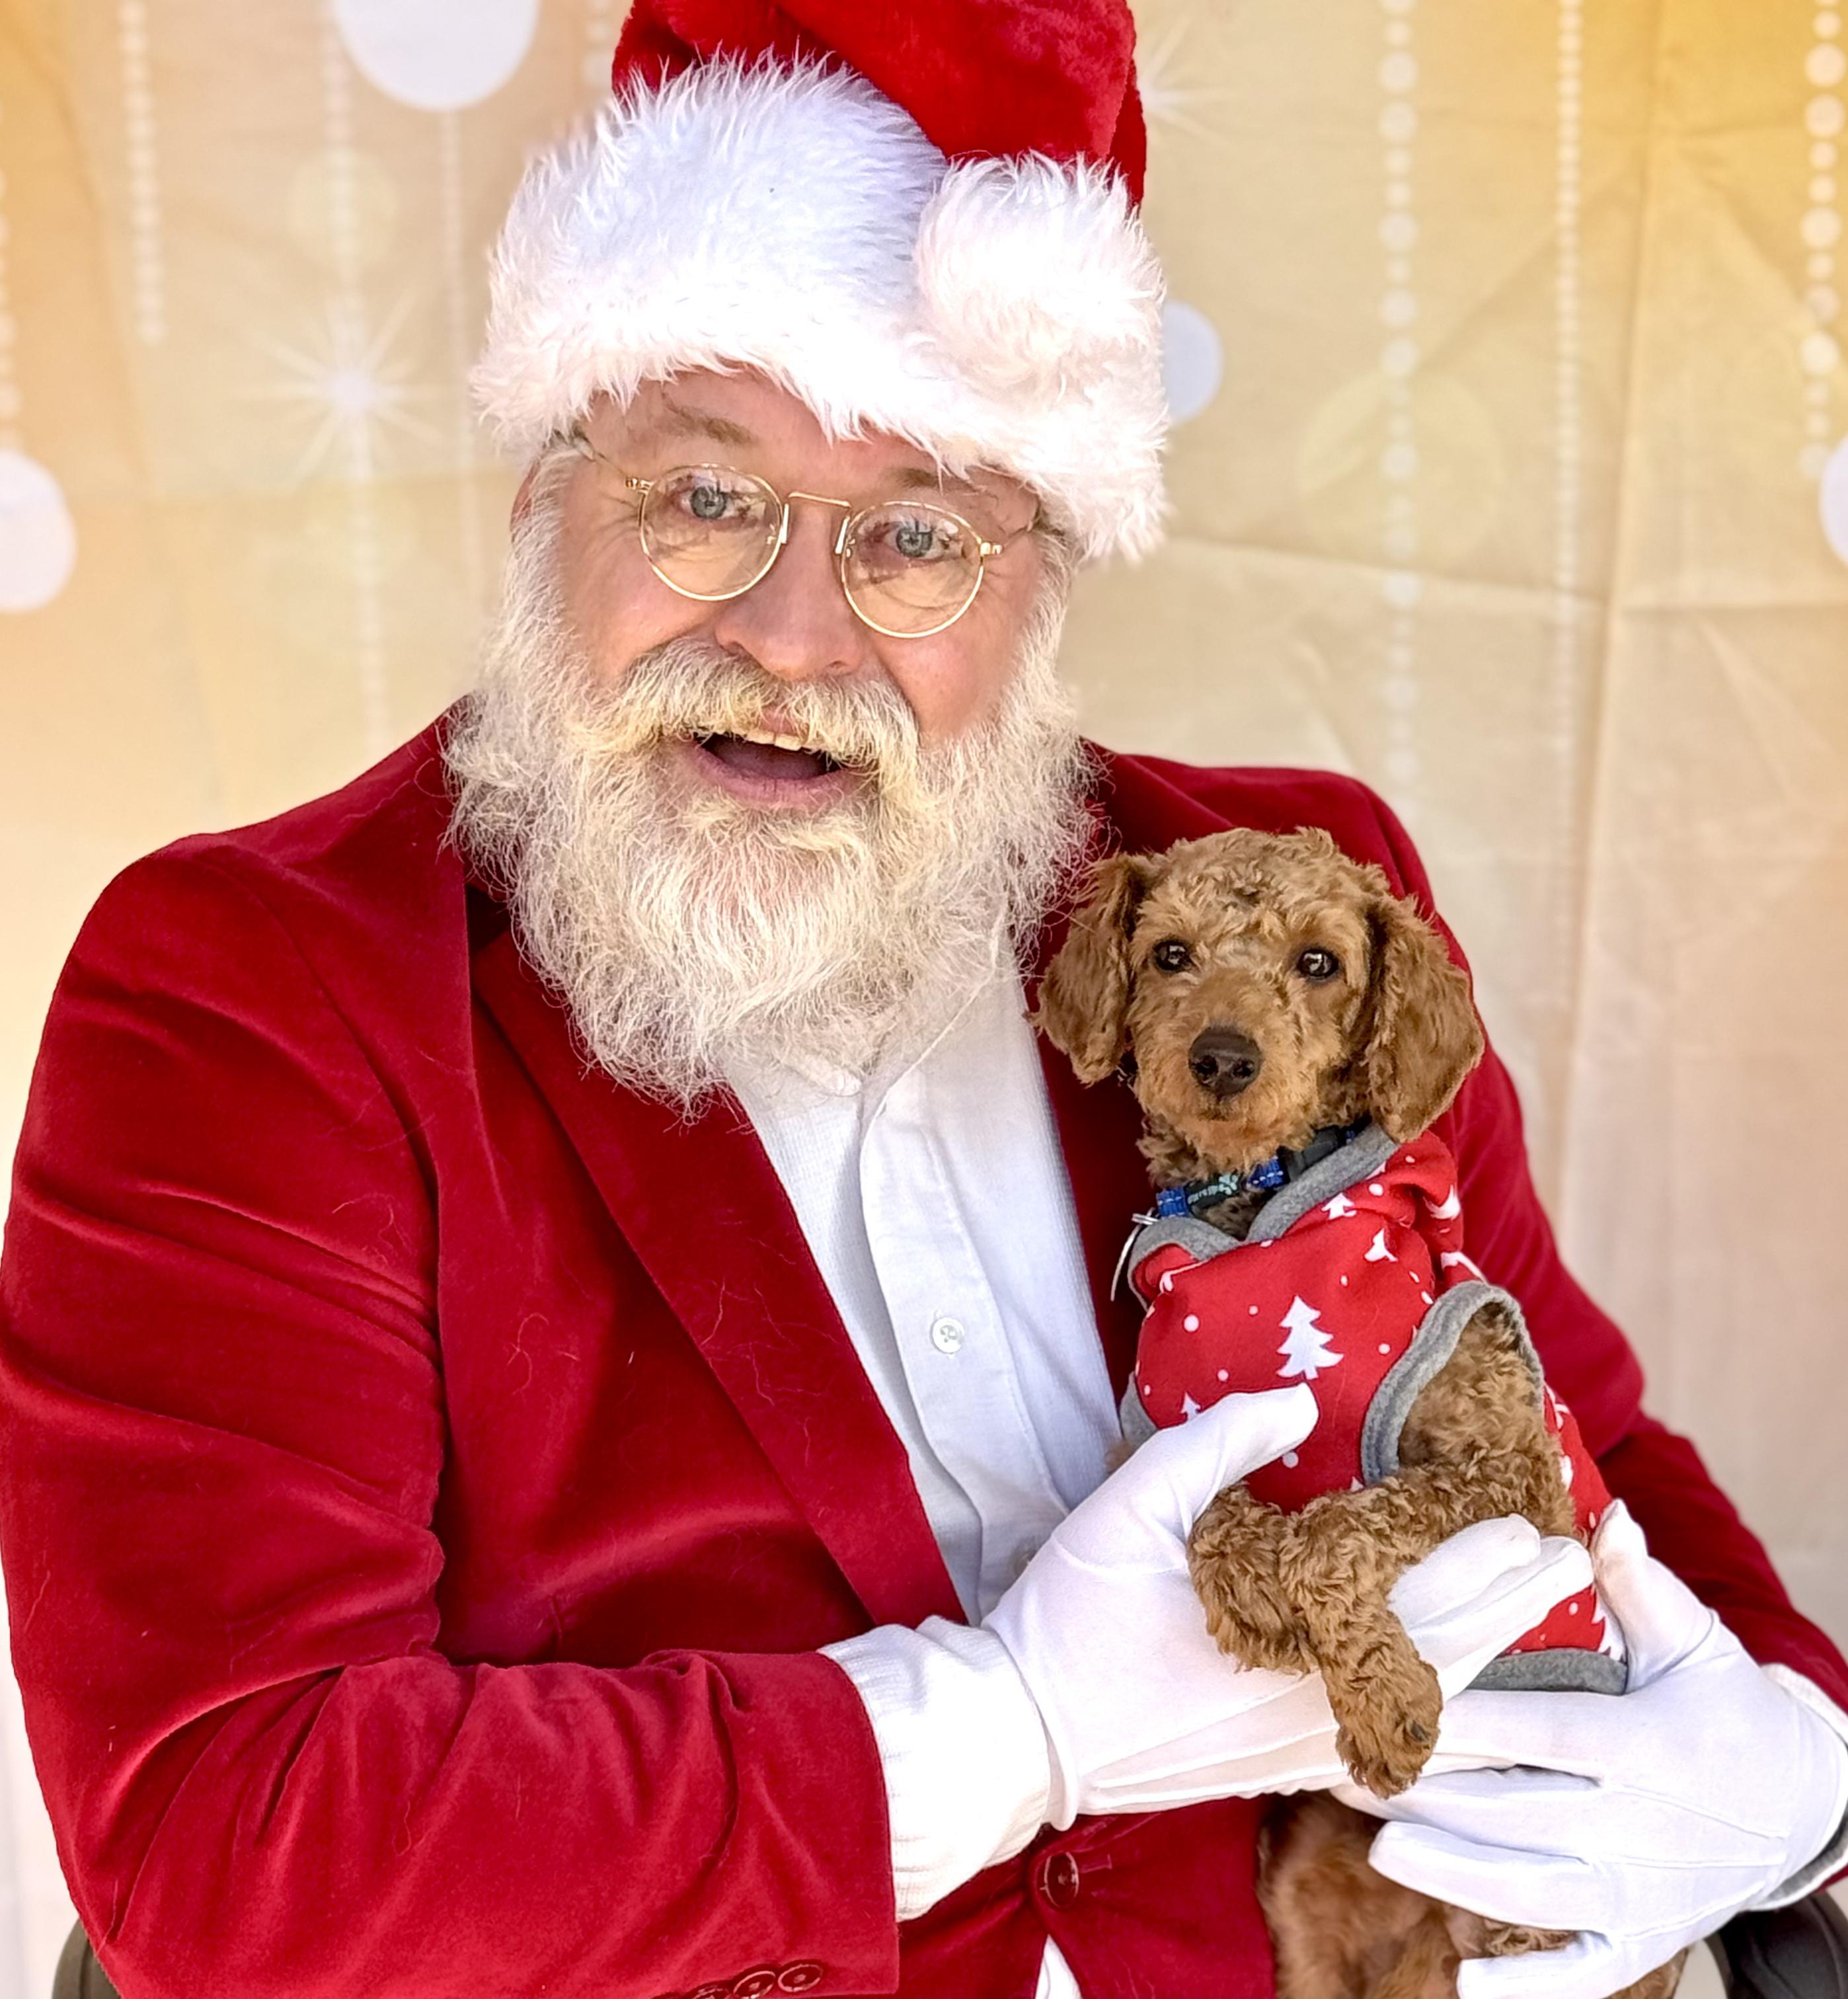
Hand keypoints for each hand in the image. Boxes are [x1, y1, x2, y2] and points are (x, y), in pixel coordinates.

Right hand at [984, 1385, 1597, 1826]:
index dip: (1475, 1549)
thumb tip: (1296, 1403)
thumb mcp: (1129, 1504)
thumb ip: (1217, 1446)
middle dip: (1513, 1598)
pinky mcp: (1284, 1766)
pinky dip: (1443, 1719)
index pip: (1409, 1580)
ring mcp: (1304, 1740)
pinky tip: (1471, 1702)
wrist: (1023, 1732)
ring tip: (1538, 1612)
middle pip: (1443, 1644)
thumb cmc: (1072, 1614)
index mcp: (1283, 1624)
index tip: (1530, 1516)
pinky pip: (1390, 1747)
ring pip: (1429, 1702)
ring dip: (1490, 1651)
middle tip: (1574, 1556)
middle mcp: (1312, 1692)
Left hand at [1346, 1502, 1847, 1998]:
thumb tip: (1605, 1515)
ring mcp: (1642, 1893)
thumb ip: (1640, 1582)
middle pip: (1518, 1814)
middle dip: (1428, 1797)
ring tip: (1384, 1848)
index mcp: (1647, 1745)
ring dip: (1454, 1875)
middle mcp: (1641, 1826)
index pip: (1542, 1732)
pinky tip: (1465, 1987)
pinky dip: (1528, 1989)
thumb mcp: (1696, 1641)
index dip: (1468, 1724)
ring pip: (1534, 1892)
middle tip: (1347, 1772)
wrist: (1804, 1807)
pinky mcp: (1644, 1939)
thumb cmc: (1729, 1708)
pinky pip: (1582, 1973)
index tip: (1395, 1706)